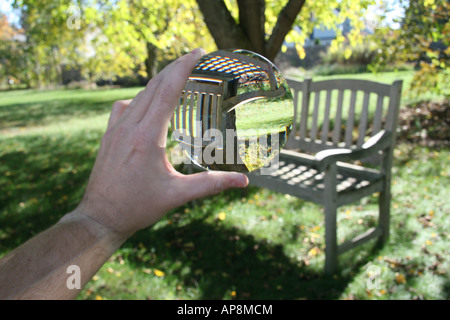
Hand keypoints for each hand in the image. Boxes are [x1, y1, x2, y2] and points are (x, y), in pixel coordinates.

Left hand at [75, 48, 248, 237]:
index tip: (198, 53)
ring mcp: (115, 129)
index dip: (183, 67)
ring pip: (139, 94)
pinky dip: (140, 98)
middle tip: (195, 59)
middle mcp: (129, 126)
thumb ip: (211, 184)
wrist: (100, 217)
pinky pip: (124, 106)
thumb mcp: (177, 195)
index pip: (167, 90)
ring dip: (159, 81)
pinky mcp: (108, 135)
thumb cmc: (137, 207)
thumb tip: (243, 182)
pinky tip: (147, 106)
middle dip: (175, 68)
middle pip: (154, 85)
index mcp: (147, 137)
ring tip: (178, 78)